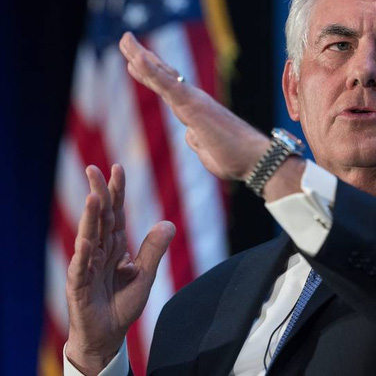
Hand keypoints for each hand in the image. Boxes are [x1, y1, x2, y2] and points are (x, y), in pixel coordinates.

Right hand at [65, 164, 174, 374]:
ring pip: (89, 237)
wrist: (108, 334)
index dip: (117, 191)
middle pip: (99, 218)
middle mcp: (99, 251)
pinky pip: (82, 267)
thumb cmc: (122, 303)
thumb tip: (168, 223)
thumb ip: (153, 249)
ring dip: (90, 217)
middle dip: (98, 193)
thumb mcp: (145, 275)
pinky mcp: (79, 285)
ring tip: (92, 197)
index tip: (118, 167)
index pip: (116, 213)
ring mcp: (86, 266)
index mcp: (115, 246)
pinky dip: (84, 254)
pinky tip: (85, 239)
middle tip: (93, 169)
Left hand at [118, 32, 268, 180]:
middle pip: (163, 75)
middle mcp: (193, 101)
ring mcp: (192, 101)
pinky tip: (137, 58)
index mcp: (194, 112)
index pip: (168, 89)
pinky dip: (151, 71)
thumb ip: (198, 141)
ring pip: (161, 75)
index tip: (135, 61)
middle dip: (142, 57)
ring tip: (125, 40)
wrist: (254, 161)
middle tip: (126, 40)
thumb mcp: (208, 152)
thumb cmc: (236, 159)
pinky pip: (168, 86)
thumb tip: (191, 135)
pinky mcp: (192, 106)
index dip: (152, 74)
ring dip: (141, 57)